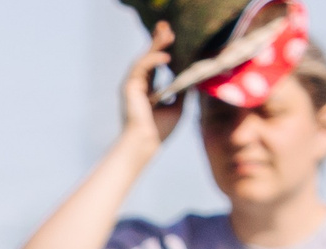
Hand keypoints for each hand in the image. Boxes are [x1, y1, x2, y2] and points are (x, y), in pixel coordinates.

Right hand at [117, 22, 184, 147]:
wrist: (146, 144)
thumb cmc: (160, 131)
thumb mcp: (178, 106)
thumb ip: (183, 90)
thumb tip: (195, 76)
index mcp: (149, 89)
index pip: (156, 64)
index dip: (163, 50)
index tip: (172, 37)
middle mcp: (139, 84)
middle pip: (149, 56)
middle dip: (158, 41)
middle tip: (167, 28)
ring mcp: (133, 84)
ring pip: (144, 58)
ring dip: (156, 45)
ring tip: (169, 35)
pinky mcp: (129, 86)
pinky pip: (141, 67)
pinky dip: (153, 60)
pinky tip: (166, 57)